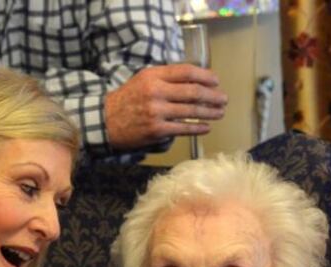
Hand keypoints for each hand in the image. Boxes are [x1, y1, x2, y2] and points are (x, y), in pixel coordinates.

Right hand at [104, 64, 227, 149]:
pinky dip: (198, 128)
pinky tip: (207, 127)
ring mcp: (157, 112)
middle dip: (213, 96)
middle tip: (224, 99)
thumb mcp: (143, 79)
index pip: (186, 72)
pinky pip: (184, 128)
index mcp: (153, 76)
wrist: (106, 121)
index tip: (216, 81)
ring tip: (220, 112)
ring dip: (210, 112)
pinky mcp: (157, 130)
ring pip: (192, 111)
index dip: (205, 76)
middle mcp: (155, 92)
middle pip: (193, 92)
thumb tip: (195, 79)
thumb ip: (166, 77)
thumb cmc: (128, 99)